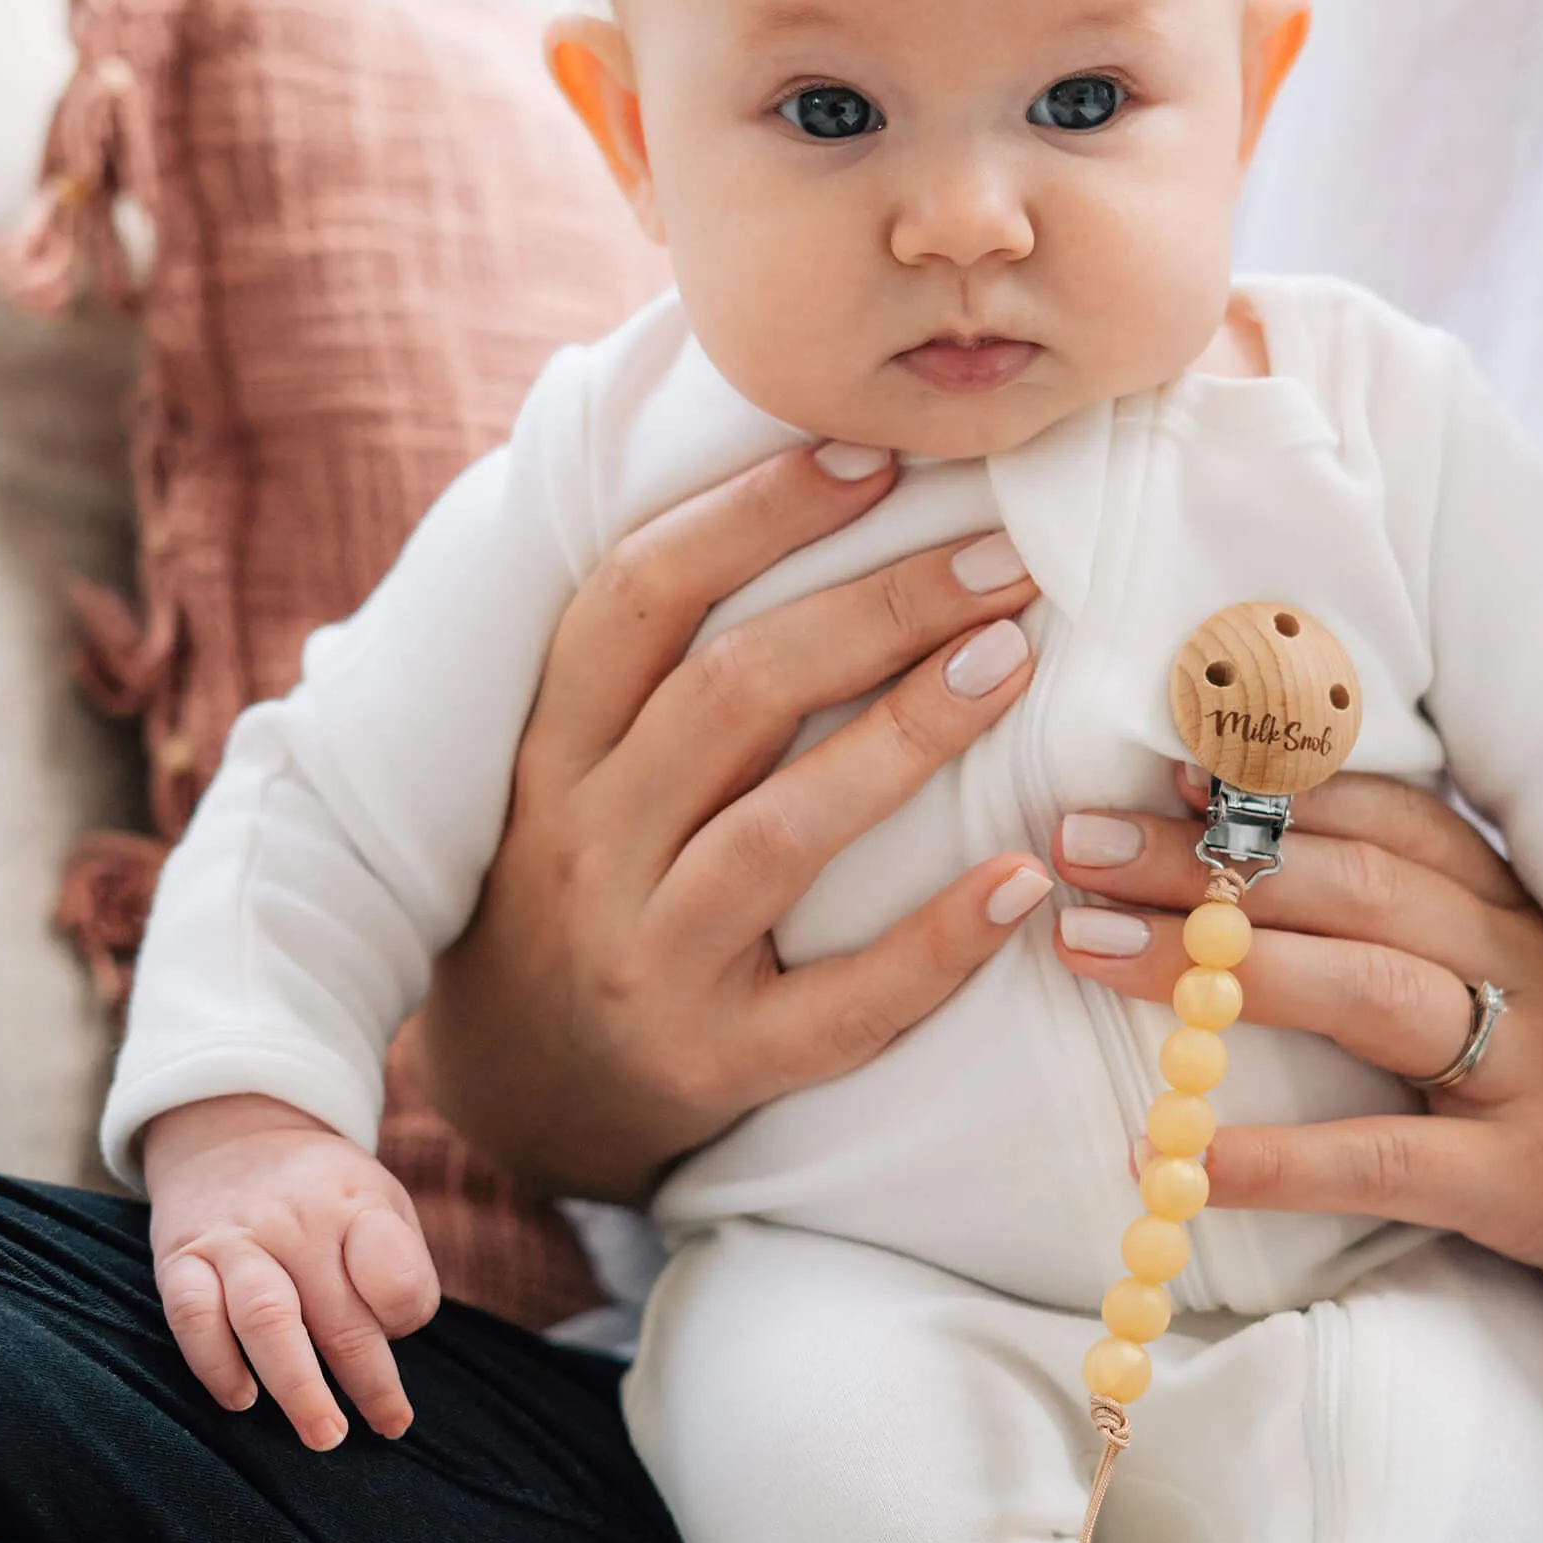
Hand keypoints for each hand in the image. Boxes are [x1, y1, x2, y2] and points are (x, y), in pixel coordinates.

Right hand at [144, 1094, 440, 1449]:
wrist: (233, 1133)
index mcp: (358, 1204)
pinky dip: (216, 1364)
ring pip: (267, 1318)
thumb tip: (393, 1338)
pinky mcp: (182, 1257)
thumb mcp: (379, 1200)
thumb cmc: (325, 1194)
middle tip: (388, 1426)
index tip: (402, 1339)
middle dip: (367, 1382)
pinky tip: (242, 1400)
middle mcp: (299, 1220)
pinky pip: (193, 1316)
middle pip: (339, 1314)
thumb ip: (397, 1264)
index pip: (395, 1274)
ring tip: (324, 1434)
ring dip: (298, 1386)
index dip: (404, 1316)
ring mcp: (237, 1238)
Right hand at [417, 442, 1051, 1202]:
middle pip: (729, 694)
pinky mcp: (714, 1062)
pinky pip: (840, 1006)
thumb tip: (808, 490)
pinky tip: (1022, 877)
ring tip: (1011, 661)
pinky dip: (936, 942)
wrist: (520, 1085)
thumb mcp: (573, 762)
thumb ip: (651, 659)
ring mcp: (648, 959)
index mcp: (554, 750)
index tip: (875, 457)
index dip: (753, 514)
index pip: (637, 597)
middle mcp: (586, 844)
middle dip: (876, 609)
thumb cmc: (582, 881)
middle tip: (1001, 560)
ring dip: (904, 738)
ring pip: (778, 833)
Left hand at [1053, 767, 1542, 1338]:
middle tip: (1075, 844)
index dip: (1270, 788)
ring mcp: (1529, 1066)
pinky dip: (1283, 1158)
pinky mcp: (1526, 1179)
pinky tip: (1181, 1163)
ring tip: (1090, 950)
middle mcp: (1517, 962)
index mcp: (1501, 905)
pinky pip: (1392, 1159)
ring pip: (1366, 988)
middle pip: (1345, 886)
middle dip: (1202, 859)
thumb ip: (1394, 922)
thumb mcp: (1496, 979)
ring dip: (1217, 967)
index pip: (1382, 817)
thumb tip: (1228, 874)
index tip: (1159, 767)